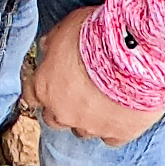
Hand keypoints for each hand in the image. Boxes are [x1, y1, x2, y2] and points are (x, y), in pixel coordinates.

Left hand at [22, 6, 164, 146]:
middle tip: (78, 92)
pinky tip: (122, 114)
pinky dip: (114, 128)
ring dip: (88, 118)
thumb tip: (46, 47)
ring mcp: (90, 126)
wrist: (133, 53)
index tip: (49, 85)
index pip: (31, 96)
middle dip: (62, 107)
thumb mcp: (65, 28)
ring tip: (103, 102)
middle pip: (54, 118)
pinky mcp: (118, 133)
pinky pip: (111, 137)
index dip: (41, 90)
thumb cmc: (96, 35)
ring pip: (82, 130)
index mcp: (45, 86)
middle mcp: (62, 112)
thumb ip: (52, 42)